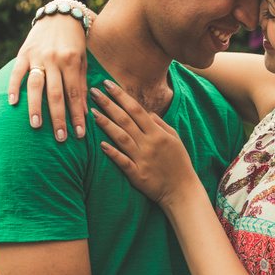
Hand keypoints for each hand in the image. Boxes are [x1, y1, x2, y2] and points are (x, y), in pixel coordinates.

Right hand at [8, 11, 88, 141]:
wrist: (60, 15)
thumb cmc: (75, 42)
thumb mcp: (83, 61)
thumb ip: (81, 84)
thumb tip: (84, 111)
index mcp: (71, 61)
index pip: (75, 94)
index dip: (77, 115)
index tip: (79, 134)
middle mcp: (54, 59)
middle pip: (55, 94)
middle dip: (58, 118)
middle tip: (60, 138)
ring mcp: (37, 56)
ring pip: (35, 85)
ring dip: (35, 107)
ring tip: (36, 125)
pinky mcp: (23, 52)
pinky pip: (17, 72)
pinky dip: (13, 87)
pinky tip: (12, 103)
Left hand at [91, 81, 199, 204]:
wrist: (182, 191)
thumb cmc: (179, 163)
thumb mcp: (175, 139)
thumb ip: (160, 124)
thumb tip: (146, 112)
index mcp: (158, 134)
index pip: (136, 109)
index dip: (121, 96)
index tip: (107, 84)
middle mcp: (149, 144)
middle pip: (125, 120)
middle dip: (108, 104)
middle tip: (93, 91)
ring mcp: (142, 159)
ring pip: (121, 138)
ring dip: (106, 124)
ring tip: (92, 112)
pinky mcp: (137, 175)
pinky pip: (123, 162)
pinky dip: (112, 153)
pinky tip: (100, 145)